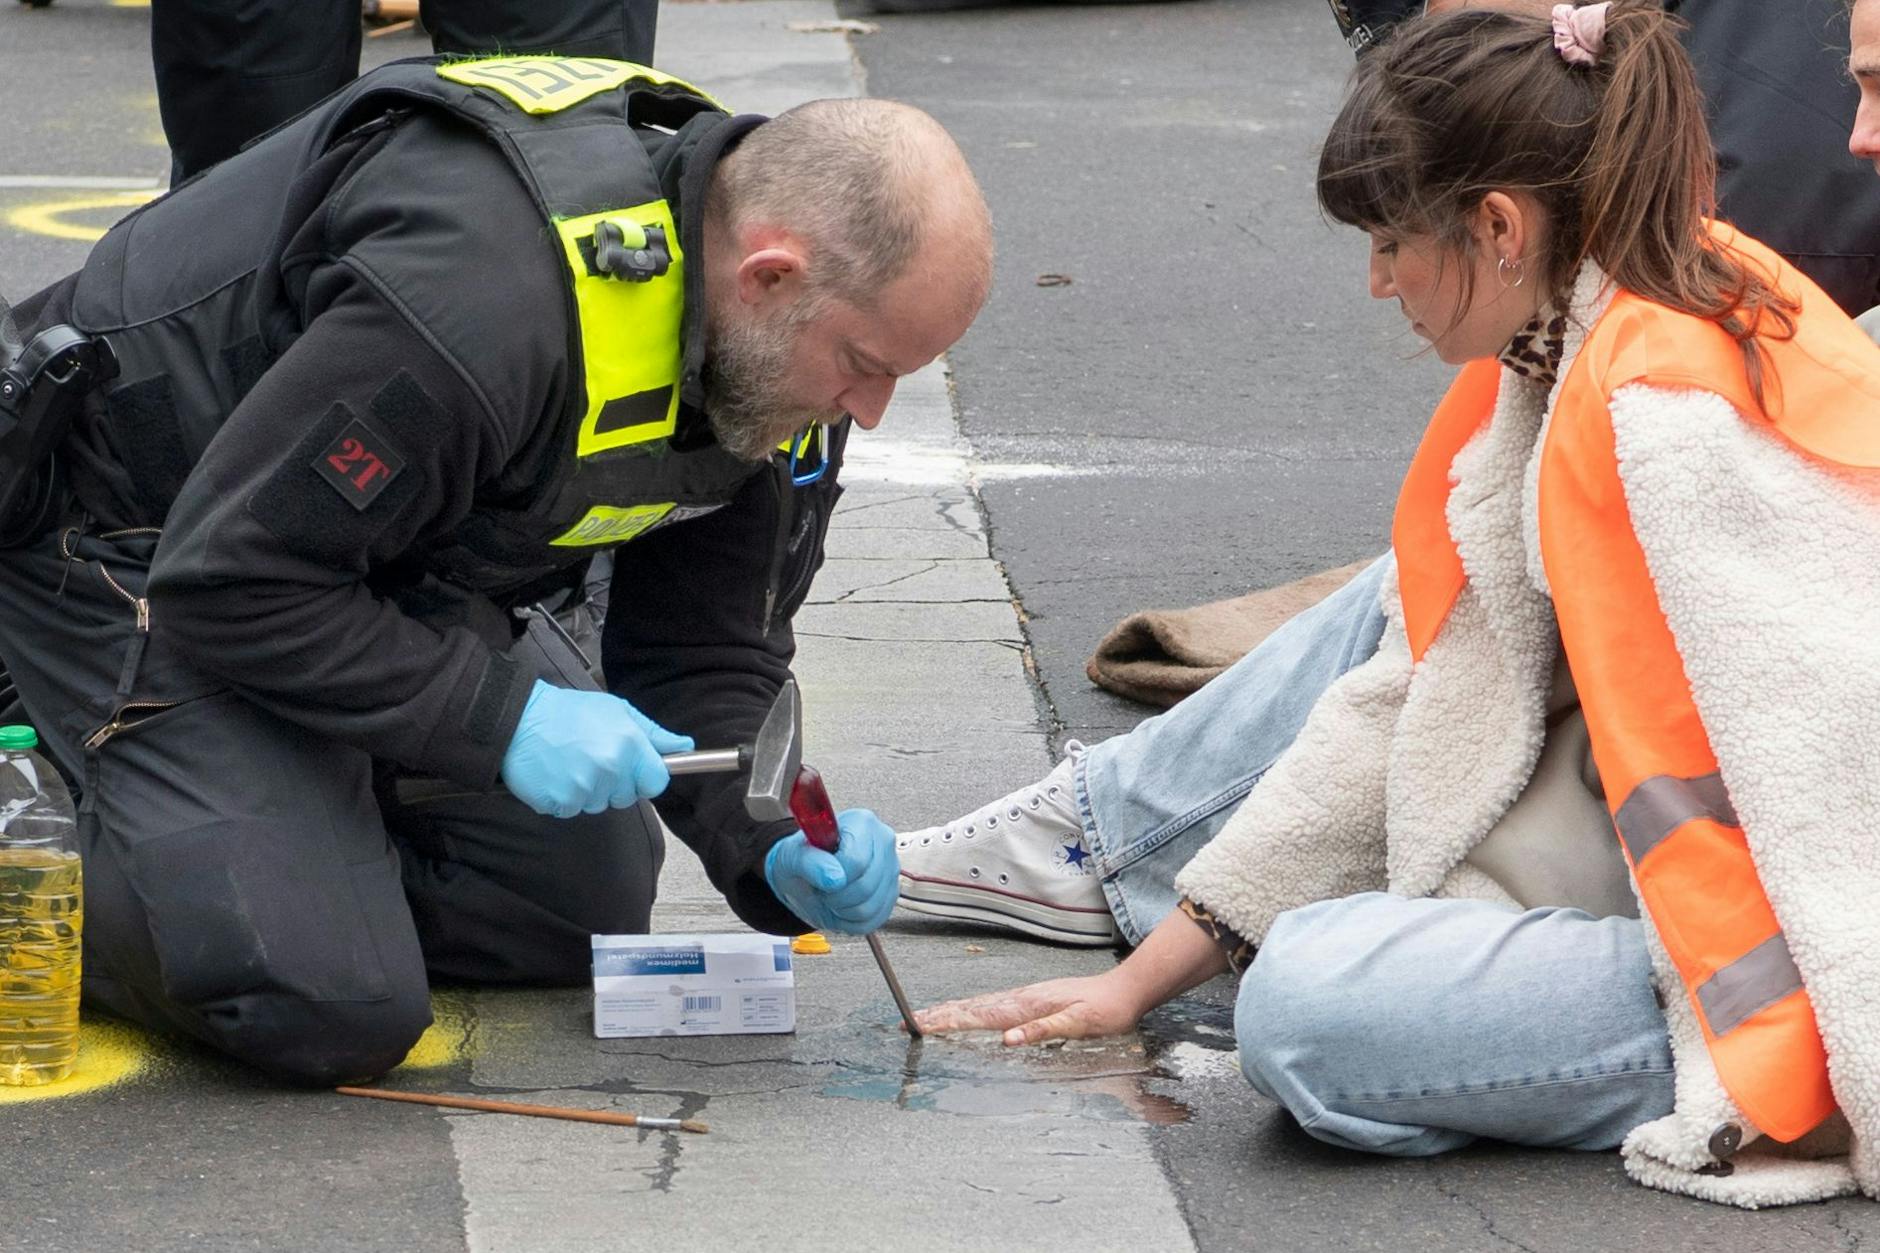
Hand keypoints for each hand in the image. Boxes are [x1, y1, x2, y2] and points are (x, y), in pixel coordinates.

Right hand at [500, 680, 693, 818]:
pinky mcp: (560, 803)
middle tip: (593, 758)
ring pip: (599, 805)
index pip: (657, 782)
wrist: (518, 718)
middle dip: (615, 784)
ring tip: (571, 763)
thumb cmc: (569, 712)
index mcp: (628, 745)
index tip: (633, 769)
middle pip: (628, 797)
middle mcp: (610, 769)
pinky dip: (565, 798)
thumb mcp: (617, 711)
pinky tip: (556, 775)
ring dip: (588, 791)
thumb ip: (653, 733)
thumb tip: (686, 746)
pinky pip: (573, 810)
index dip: (646, 777)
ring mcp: (584, 789)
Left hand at [763, 808, 898, 934]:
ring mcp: (891, 869)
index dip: (832, 875)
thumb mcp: (793, 856)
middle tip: (822, 886)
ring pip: (870, 906)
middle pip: (866, 885)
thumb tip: (834, 877)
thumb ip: (810, 862)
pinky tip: (842, 904)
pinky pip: (873, 919)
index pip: (856, 860)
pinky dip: (850, 919)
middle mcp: (883, 842)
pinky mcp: (892, 894)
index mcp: (862, 823)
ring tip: (831, 893)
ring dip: (841, 908)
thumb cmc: (801, 860)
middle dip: (836, 895)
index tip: (820, 873)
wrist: (803, 877)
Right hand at [915, 973, 1145, 1045]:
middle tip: (908, 1021)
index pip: (979, 1016)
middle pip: (970, 1007)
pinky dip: (970, 1008)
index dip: (947, 1022)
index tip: (921, 1025)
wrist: (1123, 991)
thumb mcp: (1079, 1025)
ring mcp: (1024, 997)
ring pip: (978, 1004)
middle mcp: (1020, 999)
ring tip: (926, 1016)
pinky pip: (991, 1004)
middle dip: (938, 1015)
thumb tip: (1008, 1040)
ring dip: (950, 1010)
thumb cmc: (1105, 1011)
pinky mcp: (1030, 998)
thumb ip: (1043, 1031)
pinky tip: (966, 1011)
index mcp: (1027, 1007)